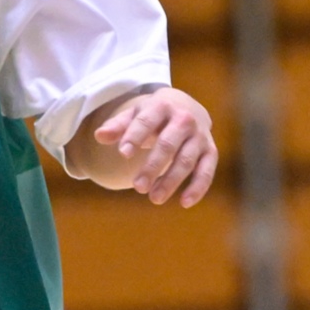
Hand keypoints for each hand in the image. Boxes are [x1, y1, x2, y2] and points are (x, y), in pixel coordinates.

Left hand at [91, 87, 217, 206]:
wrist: (187, 107)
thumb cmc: (153, 115)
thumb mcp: (135, 115)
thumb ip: (117, 126)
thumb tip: (99, 136)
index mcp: (162, 106)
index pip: (146, 122)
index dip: (134, 137)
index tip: (122, 154)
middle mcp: (184, 120)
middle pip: (168, 144)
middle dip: (152, 167)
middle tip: (137, 187)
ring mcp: (200, 136)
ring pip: (186, 160)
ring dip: (171, 181)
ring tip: (154, 198)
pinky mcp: (210, 151)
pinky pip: (207, 171)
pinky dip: (198, 187)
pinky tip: (184, 203)